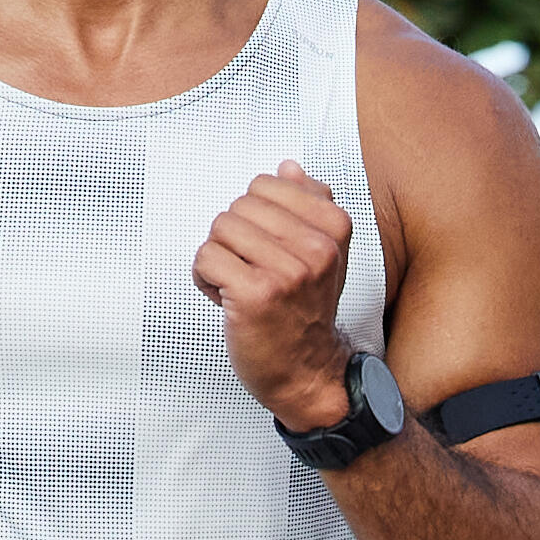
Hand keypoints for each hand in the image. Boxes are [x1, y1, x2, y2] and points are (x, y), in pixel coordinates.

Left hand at [194, 163, 361, 422]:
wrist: (307, 372)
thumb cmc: (306, 313)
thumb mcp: (322, 254)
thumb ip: (308, 205)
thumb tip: (289, 168)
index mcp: (333, 226)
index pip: (265, 185)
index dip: (255, 217)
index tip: (269, 250)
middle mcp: (316, 247)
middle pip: (238, 206)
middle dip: (235, 239)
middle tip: (253, 272)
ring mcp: (288, 271)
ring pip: (220, 229)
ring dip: (219, 259)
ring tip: (240, 285)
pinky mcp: (257, 294)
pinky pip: (206, 258)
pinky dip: (206, 280)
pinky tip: (225, 299)